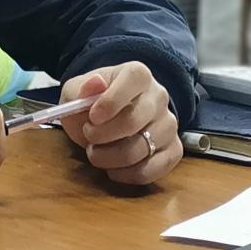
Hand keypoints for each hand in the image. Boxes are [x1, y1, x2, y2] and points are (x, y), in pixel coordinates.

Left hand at [57, 61, 181, 185]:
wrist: (108, 119)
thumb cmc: (92, 103)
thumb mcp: (76, 91)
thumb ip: (81, 88)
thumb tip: (95, 83)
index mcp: (138, 74)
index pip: (134, 80)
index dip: (111, 101)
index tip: (92, 117)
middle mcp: (159, 97)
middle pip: (133, 121)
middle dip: (103, 135)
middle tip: (88, 137)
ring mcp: (169, 124)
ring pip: (142, 148)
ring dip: (111, 158)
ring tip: (96, 153)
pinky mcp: (173, 150)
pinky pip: (154, 169)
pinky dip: (128, 175)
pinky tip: (113, 169)